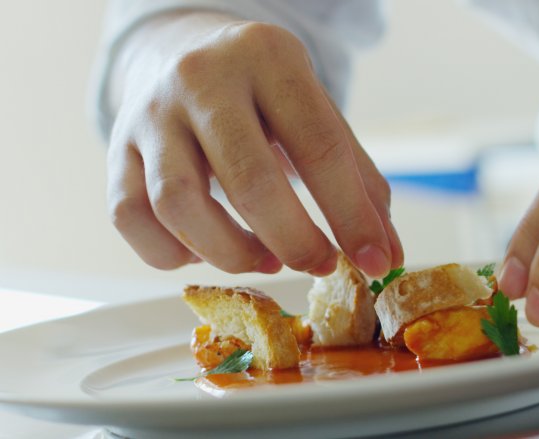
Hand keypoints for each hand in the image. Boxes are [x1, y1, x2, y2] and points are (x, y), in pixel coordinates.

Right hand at [107, 12, 402, 276]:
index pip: (318, 147)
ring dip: (230, 253)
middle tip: (319, 264)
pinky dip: (170, 252)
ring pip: (178, 204)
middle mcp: (202, 79)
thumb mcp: (316, 112)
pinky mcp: (115, 147)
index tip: (373, 261)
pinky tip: (204, 249)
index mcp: (269, 58)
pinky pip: (130, 218)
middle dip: (294, 241)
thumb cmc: (262, 92)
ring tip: (264, 260)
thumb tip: (384, 252)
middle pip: (249, 181)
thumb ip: (357, 178)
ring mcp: (150, 113)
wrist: (181, 48)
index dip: (351, 215)